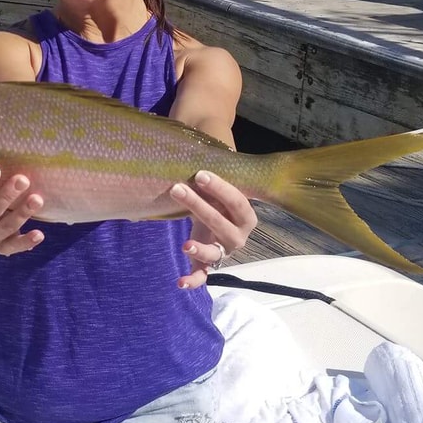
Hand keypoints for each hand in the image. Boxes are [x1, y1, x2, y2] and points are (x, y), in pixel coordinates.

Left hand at [170, 170, 256, 289]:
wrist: (215, 216)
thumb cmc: (216, 196)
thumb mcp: (220, 183)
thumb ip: (215, 169)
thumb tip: (198, 140)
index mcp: (246, 215)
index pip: (237, 201)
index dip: (221, 188)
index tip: (200, 174)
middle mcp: (238, 236)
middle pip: (221, 224)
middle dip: (199, 206)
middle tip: (176, 188)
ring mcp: (223, 251)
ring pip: (214, 253)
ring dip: (200, 249)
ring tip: (185, 244)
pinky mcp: (208, 263)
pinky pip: (202, 275)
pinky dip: (192, 280)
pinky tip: (179, 283)